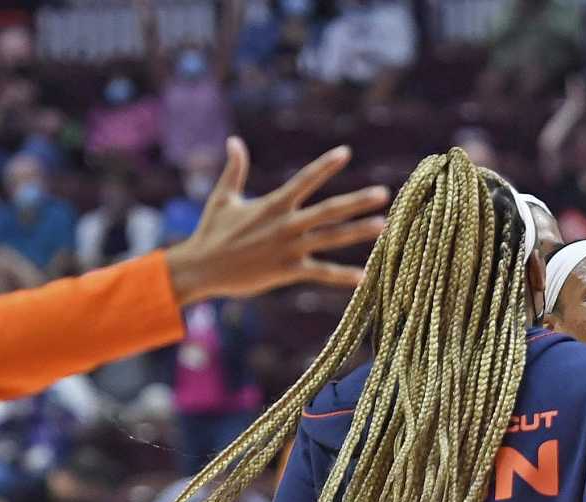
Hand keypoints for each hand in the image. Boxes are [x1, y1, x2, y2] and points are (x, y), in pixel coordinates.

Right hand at [165, 140, 388, 304]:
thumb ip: (235, 169)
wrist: (201, 268)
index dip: (326, 165)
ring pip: (331, 238)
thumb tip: (234, 141)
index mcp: (273, 204)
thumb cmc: (211, 233)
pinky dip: (342, 276)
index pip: (305, 179)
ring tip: (383, 226)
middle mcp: (286, 223)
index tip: (346, 152)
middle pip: (329, 209)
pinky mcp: (288, 271)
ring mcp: (289, 248)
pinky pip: (320, 273)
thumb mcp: (223, 197)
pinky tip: (365, 277)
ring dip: (358, 232)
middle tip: (384, 193)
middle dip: (357, 200)